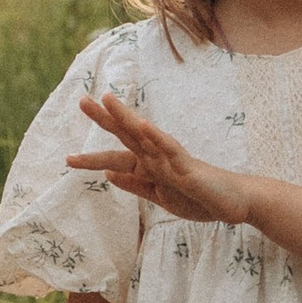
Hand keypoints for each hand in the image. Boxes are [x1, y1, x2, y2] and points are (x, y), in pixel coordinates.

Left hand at [68, 92, 242, 225]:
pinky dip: (156, 138)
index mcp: (149, 166)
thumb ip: (135, 185)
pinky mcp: (188, 166)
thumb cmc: (199, 198)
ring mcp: (172, 159)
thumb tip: (108, 175)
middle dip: (104, 119)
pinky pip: (170, 150)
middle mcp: (157, 157)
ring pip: (145, 135)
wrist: (233, 203)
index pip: (116, 159)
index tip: (68, 158)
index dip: (92, 159)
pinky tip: (142, 125)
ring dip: (126, 117)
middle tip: (82, 100)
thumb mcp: (159, 196)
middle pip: (126, 135)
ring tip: (108, 99)